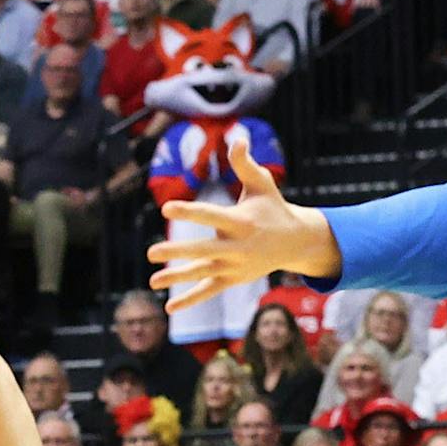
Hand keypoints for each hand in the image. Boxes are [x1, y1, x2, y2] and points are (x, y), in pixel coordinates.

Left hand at [148, 137, 340, 314]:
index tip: (166, 208)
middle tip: (151, 252)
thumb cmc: (272, 207)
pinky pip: (208, 290)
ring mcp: (234, 267)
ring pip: (202, 273)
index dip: (189, 212)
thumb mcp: (262, 183)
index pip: (210, 215)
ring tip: (153, 281)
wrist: (295, 242)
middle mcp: (237, 247)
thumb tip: (235, 137)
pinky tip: (169, 308)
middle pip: (203, 250)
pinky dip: (190, 300)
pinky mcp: (232, 279)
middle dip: (178, 252)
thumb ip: (245, 163)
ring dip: (177, 278)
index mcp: (241, 221)